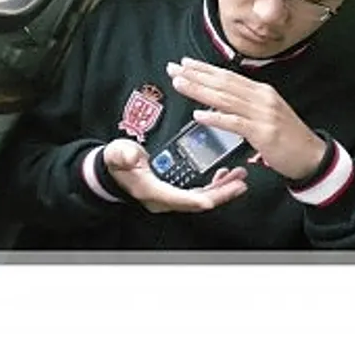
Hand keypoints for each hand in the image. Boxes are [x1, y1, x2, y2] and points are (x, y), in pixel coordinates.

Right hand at [103, 138, 247, 213]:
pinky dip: (215, 185)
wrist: (115, 169)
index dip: (197, 200)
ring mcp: (172, 197)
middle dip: (221, 193)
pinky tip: (225, 176)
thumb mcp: (118, 154)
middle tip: (239, 183)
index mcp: (152, 191)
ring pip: (202, 197)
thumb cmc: (118, 162)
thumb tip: (131, 156)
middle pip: (198, 200)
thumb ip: (123, 154)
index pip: (179, 199)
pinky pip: (200, 192)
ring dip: (222, 189)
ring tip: (239, 178)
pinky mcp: (177, 192)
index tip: (213, 199)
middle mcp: (164, 199)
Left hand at [167, 58, 326, 180]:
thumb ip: (246, 105)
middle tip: (174, 68)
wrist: (312, 156)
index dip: (205, 69)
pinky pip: (235, 123)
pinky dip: (216, 117)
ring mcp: (263, 114)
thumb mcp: (268, 114)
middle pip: (224, 83)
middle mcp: (262, 98)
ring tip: (180, 84)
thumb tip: (220, 100)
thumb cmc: (289, 138)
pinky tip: (200, 114)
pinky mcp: (263, 133)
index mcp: (262, 92)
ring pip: (225, 98)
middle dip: (196, 75)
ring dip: (200, 90)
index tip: (185, 64)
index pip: (229, 76)